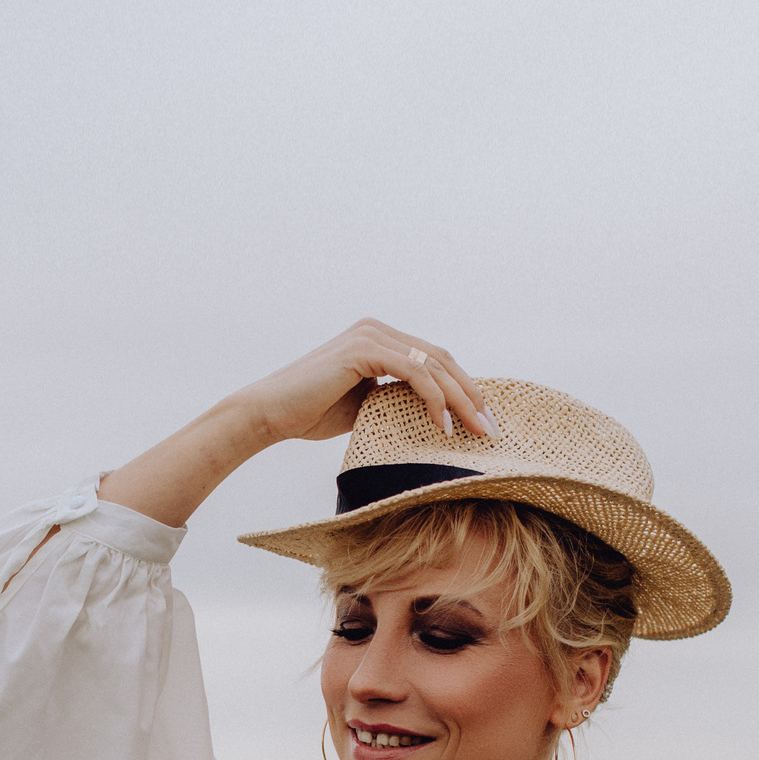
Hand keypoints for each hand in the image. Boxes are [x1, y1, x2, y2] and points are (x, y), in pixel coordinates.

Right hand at [229, 320, 497, 444]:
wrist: (269, 413)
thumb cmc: (309, 413)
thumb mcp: (364, 405)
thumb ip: (394, 399)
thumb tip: (430, 415)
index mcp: (378, 339)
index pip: (433, 360)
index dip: (461, 389)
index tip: (481, 421)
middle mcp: (377, 330)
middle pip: (440, 359)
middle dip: (470, 394)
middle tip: (490, 427)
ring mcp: (370, 336)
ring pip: (432, 364)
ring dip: (460, 399)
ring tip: (475, 430)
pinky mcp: (363, 349)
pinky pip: (413, 371)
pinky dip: (433, 398)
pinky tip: (443, 425)